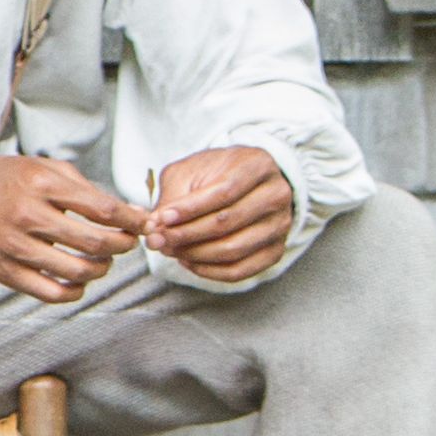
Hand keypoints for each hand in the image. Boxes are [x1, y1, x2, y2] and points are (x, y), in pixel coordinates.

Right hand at [0, 153, 150, 304]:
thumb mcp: (40, 166)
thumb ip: (82, 187)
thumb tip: (127, 213)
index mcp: (40, 185)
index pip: (103, 209)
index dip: (132, 220)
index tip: (144, 224)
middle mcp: (27, 215)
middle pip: (96, 242)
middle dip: (122, 245)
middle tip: (126, 242)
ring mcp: (14, 247)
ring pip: (78, 270)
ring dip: (102, 268)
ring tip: (102, 260)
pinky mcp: (4, 272)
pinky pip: (52, 293)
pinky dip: (75, 291)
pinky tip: (78, 280)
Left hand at [146, 145, 294, 282]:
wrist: (244, 183)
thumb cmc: (213, 174)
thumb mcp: (190, 171)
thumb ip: (173, 196)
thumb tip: (155, 227)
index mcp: (258, 165)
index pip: (224, 192)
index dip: (190, 209)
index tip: (161, 218)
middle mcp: (277, 195)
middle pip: (228, 222)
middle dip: (186, 234)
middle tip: (157, 239)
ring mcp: (280, 225)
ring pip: (233, 249)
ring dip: (194, 254)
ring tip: (168, 248)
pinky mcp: (275, 250)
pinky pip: (240, 270)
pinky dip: (209, 270)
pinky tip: (187, 260)